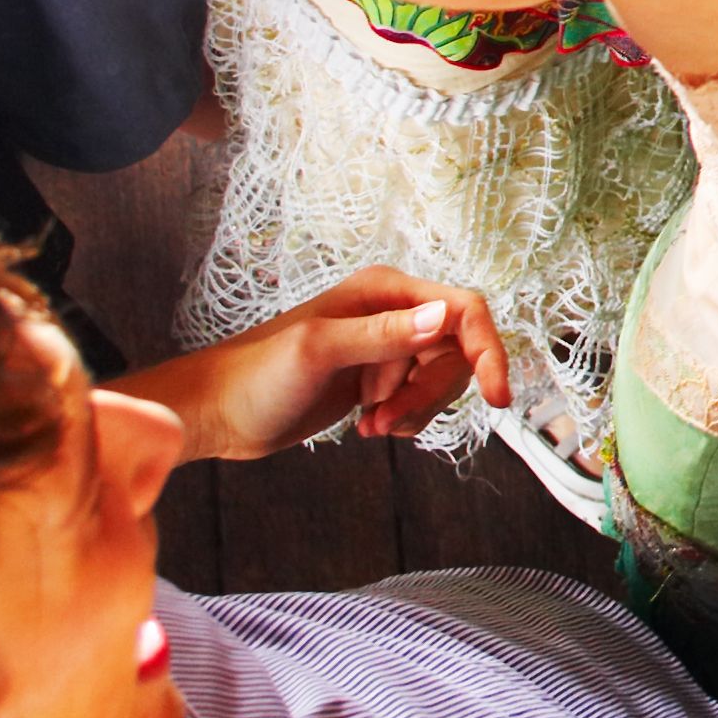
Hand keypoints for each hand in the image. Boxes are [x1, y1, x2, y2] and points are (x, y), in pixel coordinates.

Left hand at [139, 269, 512, 455]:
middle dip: (430, 394)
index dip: (489, 351)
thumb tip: (444, 318)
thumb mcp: (319, 351)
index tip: (498, 397)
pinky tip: (369, 427)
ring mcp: (387, 346)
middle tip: (386, 417)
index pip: (465, 311)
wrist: (219, 413)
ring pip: (442, 379)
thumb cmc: (255, 376)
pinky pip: (422, 398)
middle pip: (457, 352)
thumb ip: (384, 335)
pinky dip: (406, 419)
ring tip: (370, 425)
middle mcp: (394, 312)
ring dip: (415, 410)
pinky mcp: (380, 378)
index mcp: (385, 290)